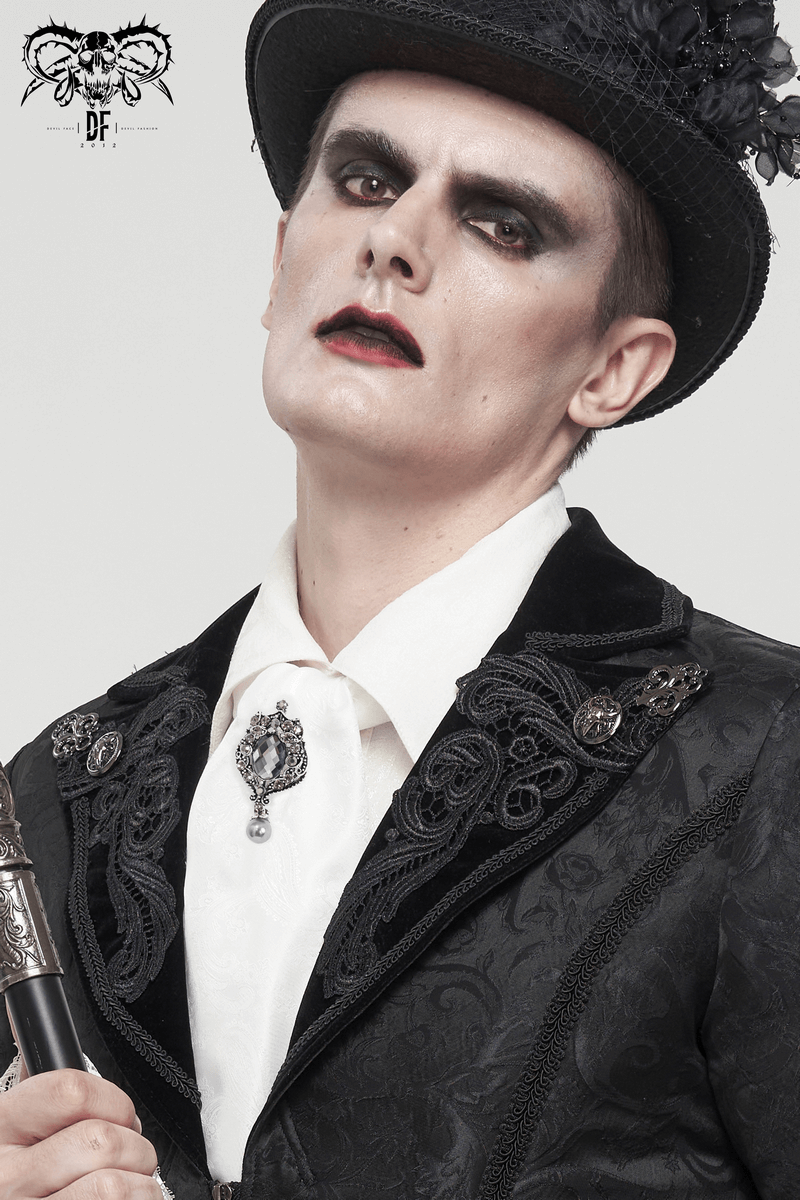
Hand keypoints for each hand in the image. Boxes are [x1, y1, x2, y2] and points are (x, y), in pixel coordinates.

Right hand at [0, 1068, 160, 1197]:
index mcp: (3, 1125)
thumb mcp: (17, 1123)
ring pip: (111, 1187)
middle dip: (136, 1147)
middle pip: (101, 1142)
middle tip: (133, 1155)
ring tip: (133, 1184)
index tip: (122, 1115)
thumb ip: (44, 1095)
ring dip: (140, 1184)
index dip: (114, 1100)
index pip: (73, 1092)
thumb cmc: (16, 1172)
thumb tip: (54, 1044)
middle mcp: (8, 1175)